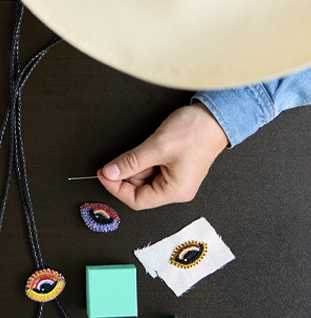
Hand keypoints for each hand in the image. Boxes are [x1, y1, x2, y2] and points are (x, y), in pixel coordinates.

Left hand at [97, 103, 228, 209]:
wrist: (215, 116)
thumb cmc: (195, 132)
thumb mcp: (157, 147)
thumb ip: (130, 162)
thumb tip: (110, 173)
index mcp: (175, 191)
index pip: (137, 201)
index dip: (116, 188)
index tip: (103, 174)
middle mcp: (176, 189)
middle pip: (138, 190)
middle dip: (125, 175)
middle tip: (116, 160)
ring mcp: (175, 178)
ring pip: (143, 178)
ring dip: (134, 166)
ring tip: (142, 149)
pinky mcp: (173, 168)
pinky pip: (150, 169)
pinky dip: (142, 161)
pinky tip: (146, 149)